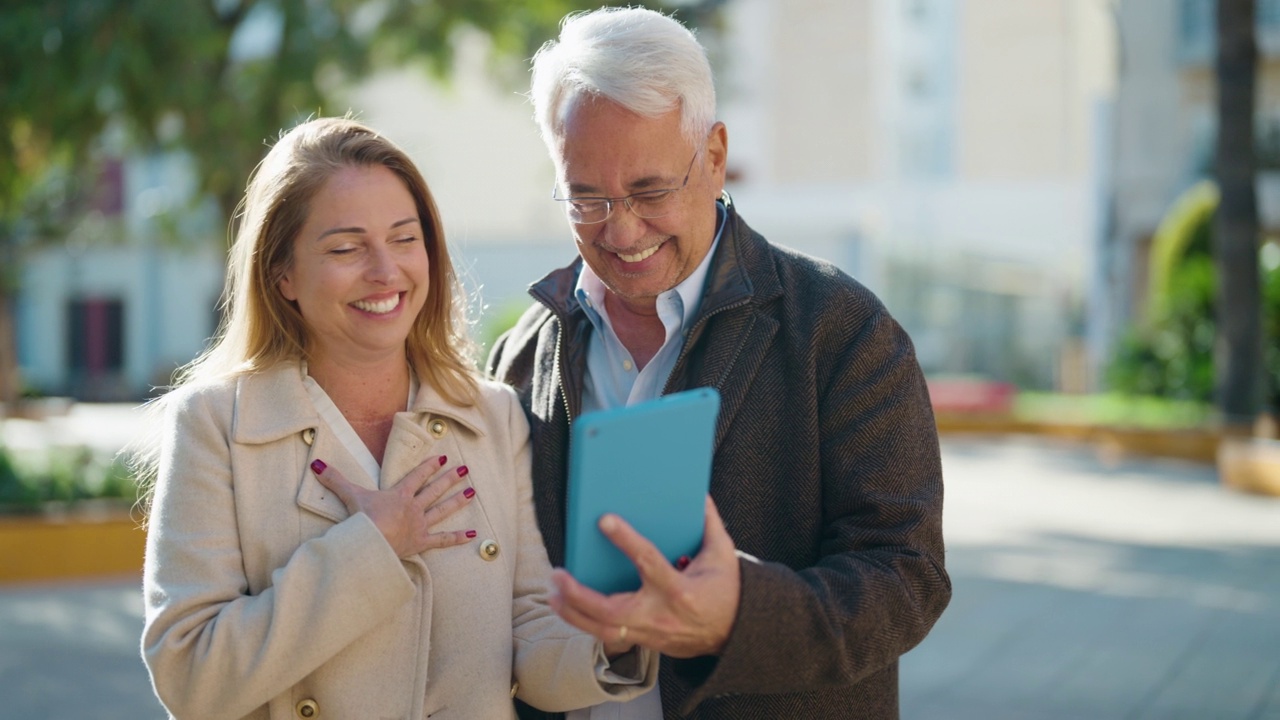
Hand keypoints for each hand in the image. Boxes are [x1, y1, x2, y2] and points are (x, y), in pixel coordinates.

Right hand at [311, 456, 474, 557]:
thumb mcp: (350, 496)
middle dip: (450, 479)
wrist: (372, 542)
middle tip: (464, 469)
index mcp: (399, 495)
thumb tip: (317, 465)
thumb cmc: (362, 519)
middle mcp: (414, 508)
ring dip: (457, 501)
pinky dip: (457, 538)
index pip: (417, 477)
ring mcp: (420, 525)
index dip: (429, 467)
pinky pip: (443, 540)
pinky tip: (473, 535)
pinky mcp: (421, 543)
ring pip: (442, 510)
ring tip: (472, 491)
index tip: (442, 458)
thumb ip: (335, 480)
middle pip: (434, 490)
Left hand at [550, 496, 740, 658]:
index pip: (648, 561)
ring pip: (603, 630)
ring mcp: (651, 633)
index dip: (626, 540)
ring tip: (553, 593)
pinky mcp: (646, 642)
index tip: (604, 520)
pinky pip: (609, 636)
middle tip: (558, 575)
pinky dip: (587, 623)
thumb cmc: (727, 591)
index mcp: (680, 589)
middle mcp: (661, 615)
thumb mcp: (722, 554)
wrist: (736, 633)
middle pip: (610, 610)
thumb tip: (699, 495)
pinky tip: (569, 609)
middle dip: (579, 595)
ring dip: (573, 613)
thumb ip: (709, 524)